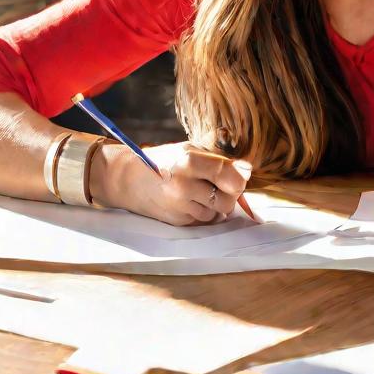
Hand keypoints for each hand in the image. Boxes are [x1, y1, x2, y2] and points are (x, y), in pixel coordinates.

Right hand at [93, 141, 252, 225]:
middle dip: (231, 192)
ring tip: (203, 191)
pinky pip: (205, 220)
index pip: (230, 175)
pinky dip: (205, 211)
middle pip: (229, 199)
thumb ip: (217, 160)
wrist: (127, 181)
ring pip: (219, 212)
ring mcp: (180, 207)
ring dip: (218, 203)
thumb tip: (247, 170)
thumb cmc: (163, 161)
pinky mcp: (178, 222)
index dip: (241, 176)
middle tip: (221, 183)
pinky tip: (192, 201)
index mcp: (188, 162)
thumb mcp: (188, 150)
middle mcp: (184, 187)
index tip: (241, 173)